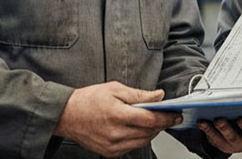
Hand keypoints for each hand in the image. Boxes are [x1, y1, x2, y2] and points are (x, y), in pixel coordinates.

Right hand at [54, 81, 181, 156]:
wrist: (66, 115)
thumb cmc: (88, 100)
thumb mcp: (115, 89)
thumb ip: (139, 94)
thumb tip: (159, 95)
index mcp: (117, 114)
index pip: (150, 119)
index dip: (166, 117)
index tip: (176, 115)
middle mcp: (115, 133)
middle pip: (149, 132)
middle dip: (162, 124)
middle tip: (169, 117)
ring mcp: (112, 145)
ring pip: (142, 141)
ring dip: (152, 132)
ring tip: (155, 121)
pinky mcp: (109, 152)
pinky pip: (132, 147)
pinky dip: (139, 139)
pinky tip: (139, 129)